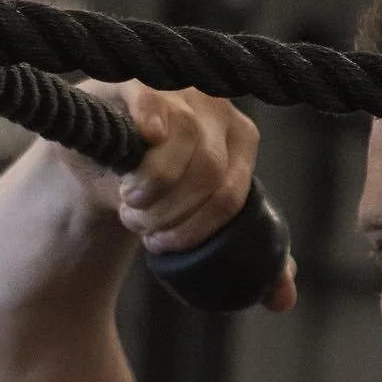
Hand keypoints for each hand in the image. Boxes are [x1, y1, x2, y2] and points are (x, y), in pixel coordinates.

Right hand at [56, 80, 296, 312]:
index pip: (232, 195)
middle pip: (206, 175)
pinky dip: (145, 137)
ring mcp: (179, 89)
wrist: (97, 158)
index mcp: (241, 138)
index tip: (164, 248)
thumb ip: (249, 253)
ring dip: (149, 192)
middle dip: (170, 216)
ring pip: (177, 148)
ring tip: (132, 204)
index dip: (196, 231)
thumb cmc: (158, 191)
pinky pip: (151, 105)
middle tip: (143, 229)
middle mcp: (216, 108)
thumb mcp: (202, 220)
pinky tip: (133, 159)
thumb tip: (283, 301)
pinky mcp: (138, 79)